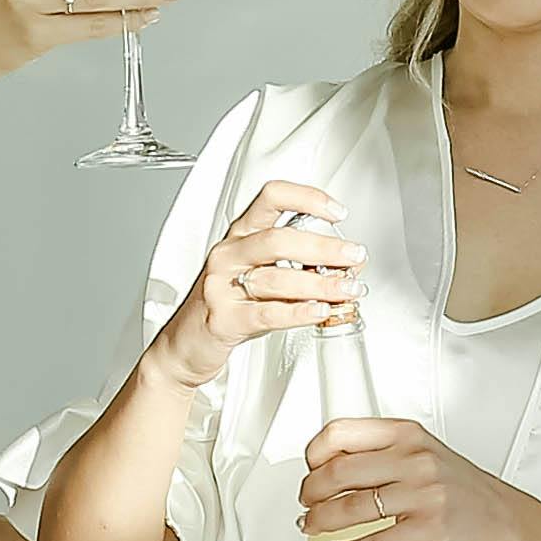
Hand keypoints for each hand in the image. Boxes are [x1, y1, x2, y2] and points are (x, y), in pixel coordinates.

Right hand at [157, 179, 360, 383]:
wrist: (186, 342)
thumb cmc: (228, 305)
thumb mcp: (261, 277)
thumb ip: (301, 267)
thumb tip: (348, 265)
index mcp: (240, 235)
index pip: (271, 197)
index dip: (307, 198)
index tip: (337, 212)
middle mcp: (229, 254)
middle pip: (279, 239)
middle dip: (324, 247)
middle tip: (354, 255)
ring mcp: (221, 286)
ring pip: (276, 278)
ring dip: (320, 284)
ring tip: (346, 289)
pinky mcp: (223, 318)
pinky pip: (267, 313)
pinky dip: (299, 312)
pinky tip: (319, 311)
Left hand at [301, 416, 523, 540]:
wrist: (496, 517)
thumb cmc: (453, 485)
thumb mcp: (420, 452)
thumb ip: (379, 453)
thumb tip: (324, 466)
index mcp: (406, 434)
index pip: (342, 433)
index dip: (314, 454)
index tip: (308, 468)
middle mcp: (414, 460)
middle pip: (339, 471)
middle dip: (311, 491)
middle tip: (305, 502)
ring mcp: (423, 495)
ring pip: (351, 509)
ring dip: (320, 521)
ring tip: (310, 526)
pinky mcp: (427, 530)